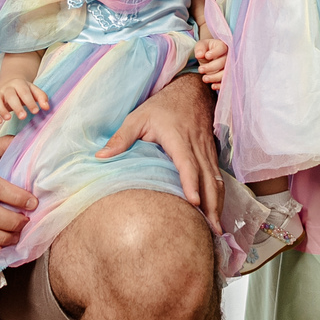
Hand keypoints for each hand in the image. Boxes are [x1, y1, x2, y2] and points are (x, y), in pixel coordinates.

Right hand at [0, 79, 49, 122]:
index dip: (30, 101)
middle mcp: (7, 88)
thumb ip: (42, 98)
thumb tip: (46, 107)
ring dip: (0, 109)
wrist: (12, 83)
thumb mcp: (35, 91)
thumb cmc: (25, 90)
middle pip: (10, 95)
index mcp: (19, 84)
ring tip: (8, 119)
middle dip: (16, 106)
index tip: (35, 111)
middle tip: (23, 117)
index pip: (24, 91)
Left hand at [95, 72, 223, 231]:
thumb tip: (100, 157)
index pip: (188, 165)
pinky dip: (219, 195)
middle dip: (211, 205)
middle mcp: (197, 148)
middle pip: (208, 179)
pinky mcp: (211, 154)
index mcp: (179, 140)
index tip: (193, 203)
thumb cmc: (162, 105)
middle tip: (213, 229)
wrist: (191, 91)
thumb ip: (121, 138)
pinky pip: (218, 177)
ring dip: (218, 204)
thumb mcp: (137, 117)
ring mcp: (207, 152)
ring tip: (217, 228)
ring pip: (216, 180)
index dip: (191, 184)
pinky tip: (216, 211)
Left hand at [194, 37, 227, 89]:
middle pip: (224, 62)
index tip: (207, 56)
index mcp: (223, 46)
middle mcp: (229, 56)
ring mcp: (231, 67)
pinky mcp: (229, 76)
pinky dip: (220, 85)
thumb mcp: (201, 46)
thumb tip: (199, 55)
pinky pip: (228, 82)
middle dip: (211, 67)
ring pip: (226, 73)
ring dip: (215, 77)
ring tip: (204, 78)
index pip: (222, 48)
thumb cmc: (206, 50)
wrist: (210, 58)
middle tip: (200, 70)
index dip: (215, 53)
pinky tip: (212, 86)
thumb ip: (200, 49)